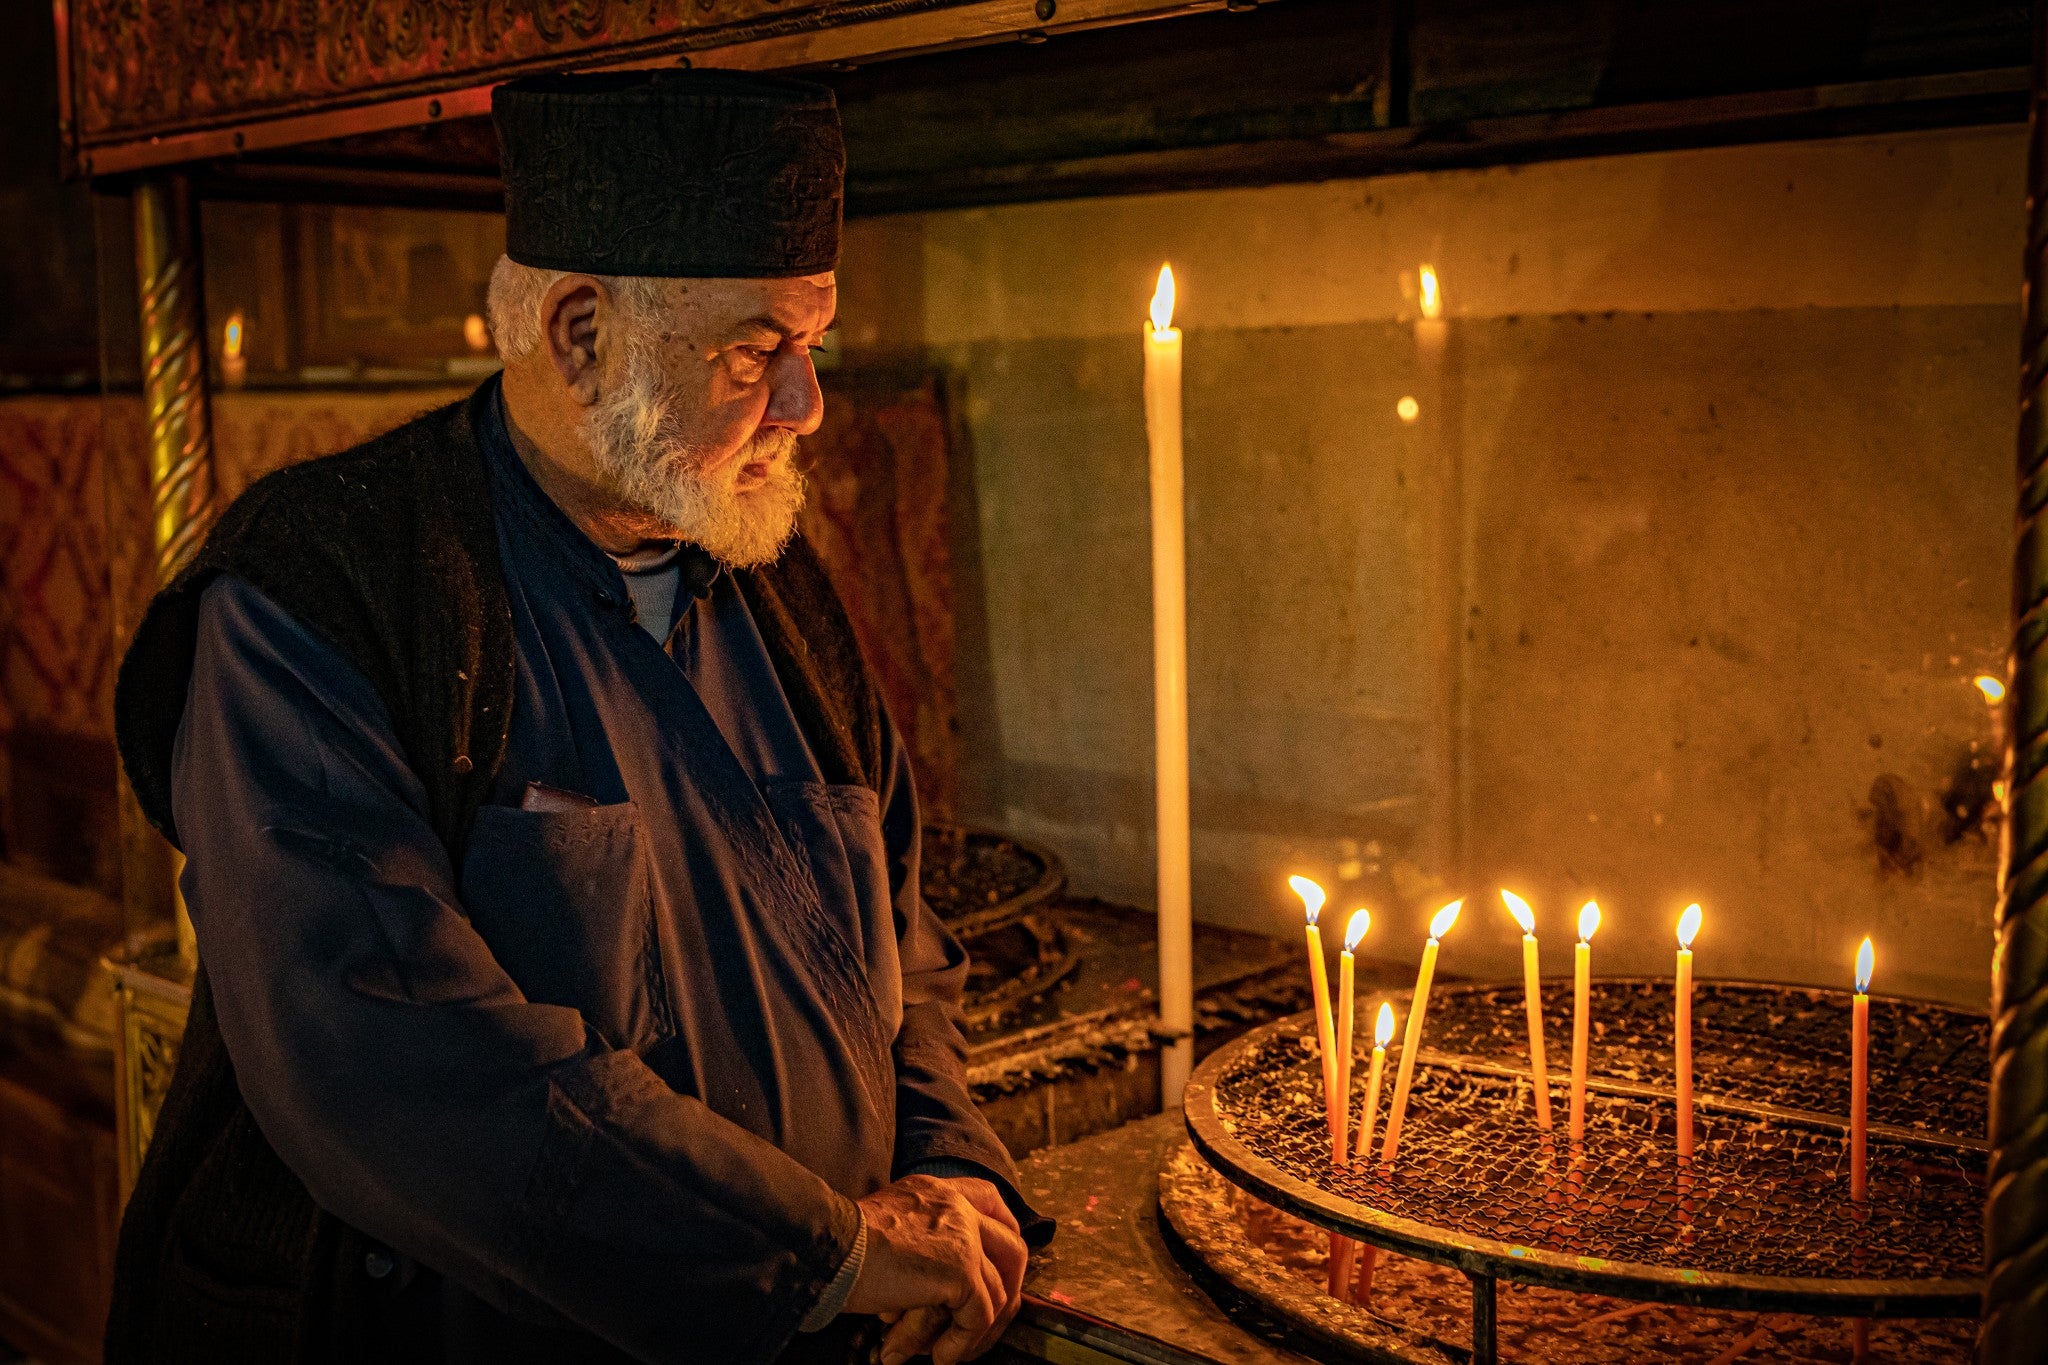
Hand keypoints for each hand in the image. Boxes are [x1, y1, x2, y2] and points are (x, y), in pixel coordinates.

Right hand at [844, 1175, 1027, 1364]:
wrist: (831, 1248)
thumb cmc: (843, 1244)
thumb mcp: (888, 1222)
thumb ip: (918, 1233)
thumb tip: (934, 1274)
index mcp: (938, 1191)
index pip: (990, 1199)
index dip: (1004, 1231)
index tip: (1001, 1264)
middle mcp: (957, 1207)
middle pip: (1011, 1245)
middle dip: (1010, 1286)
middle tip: (992, 1318)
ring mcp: (964, 1238)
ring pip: (997, 1290)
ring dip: (979, 1328)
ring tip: (953, 1349)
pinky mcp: (961, 1270)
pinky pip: (979, 1316)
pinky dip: (963, 1343)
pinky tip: (941, 1357)